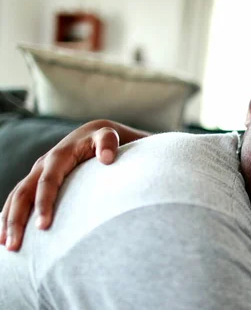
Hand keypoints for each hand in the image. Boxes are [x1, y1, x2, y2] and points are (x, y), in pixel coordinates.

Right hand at [0, 119, 148, 250]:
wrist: (91, 134)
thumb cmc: (102, 140)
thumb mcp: (108, 136)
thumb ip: (108, 143)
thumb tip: (107, 158)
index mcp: (58, 157)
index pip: (47, 182)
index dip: (44, 204)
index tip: (43, 227)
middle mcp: (42, 165)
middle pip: (23, 194)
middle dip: (17, 220)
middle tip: (15, 246)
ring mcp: (36, 173)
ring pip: (15, 198)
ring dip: (8, 222)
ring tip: (8, 247)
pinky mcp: (35, 181)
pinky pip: (17, 199)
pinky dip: (8, 216)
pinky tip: (5, 235)